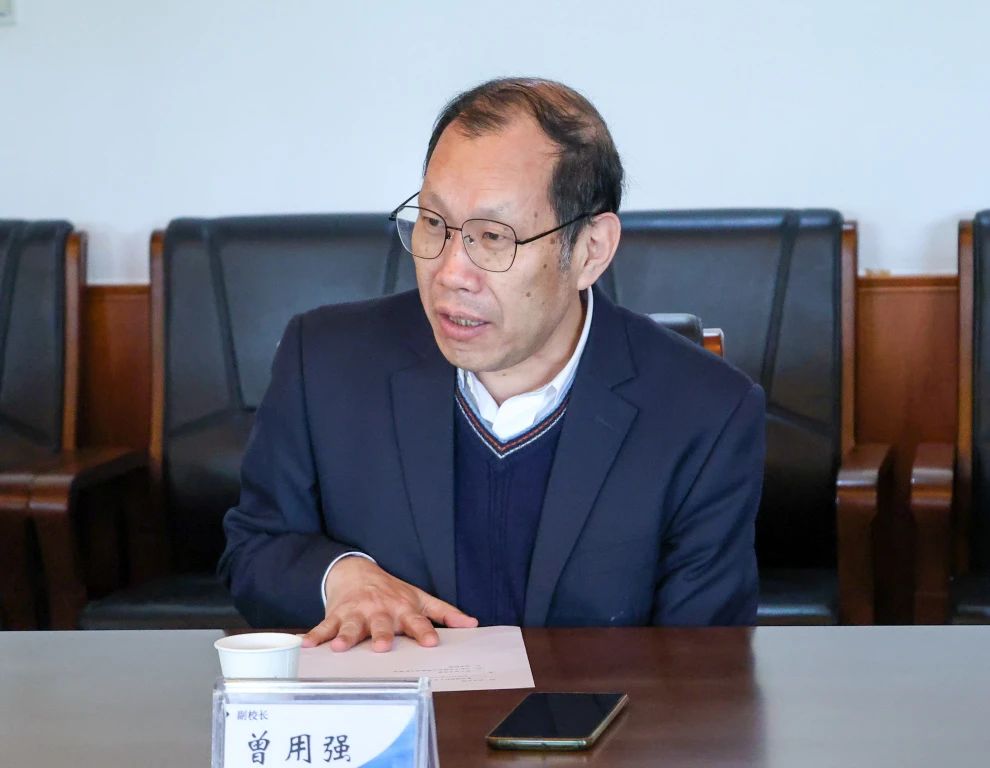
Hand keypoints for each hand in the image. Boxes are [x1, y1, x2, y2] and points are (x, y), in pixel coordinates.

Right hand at [301, 556, 477, 652]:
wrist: (357, 571)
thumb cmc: (392, 591)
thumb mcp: (419, 598)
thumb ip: (444, 613)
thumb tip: (472, 625)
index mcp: (402, 609)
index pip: (416, 621)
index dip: (424, 631)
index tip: (431, 642)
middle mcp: (379, 611)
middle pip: (382, 625)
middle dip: (382, 634)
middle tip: (383, 646)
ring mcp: (357, 613)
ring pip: (352, 626)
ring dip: (345, 635)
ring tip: (340, 646)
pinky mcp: (336, 614)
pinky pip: (325, 626)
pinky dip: (315, 635)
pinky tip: (307, 644)